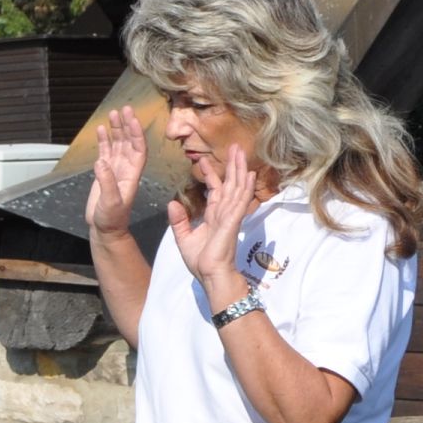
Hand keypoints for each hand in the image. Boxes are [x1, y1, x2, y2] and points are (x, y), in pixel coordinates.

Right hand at [86, 106, 148, 237]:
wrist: (106, 229)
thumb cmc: (112, 219)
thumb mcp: (110, 202)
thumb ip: (107, 182)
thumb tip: (101, 162)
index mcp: (132, 174)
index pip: (138, 149)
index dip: (136, 134)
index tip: (132, 120)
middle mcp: (126, 169)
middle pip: (130, 142)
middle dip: (127, 125)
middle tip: (124, 109)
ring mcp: (116, 169)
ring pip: (119, 144)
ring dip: (117, 129)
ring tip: (113, 113)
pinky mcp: (105, 172)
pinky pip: (107, 152)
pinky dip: (105, 140)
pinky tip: (102, 129)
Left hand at [168, 141, 260, 296]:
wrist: (210, 275)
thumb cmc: (201, 261)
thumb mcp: (184, 238)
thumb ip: (179, 221)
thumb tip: (172, 202)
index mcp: (213, 216)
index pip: (214, 191)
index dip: (210, 175)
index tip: (204, 160)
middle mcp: (224, 213)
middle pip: (230, 184)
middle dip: (232, 166)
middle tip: (234, 146)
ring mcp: (230, 216)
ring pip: (237, 188)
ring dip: (240, 170)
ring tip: (242, 152)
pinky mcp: (233, 221)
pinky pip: (240, 201)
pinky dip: (245, 187)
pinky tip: (249, 174)